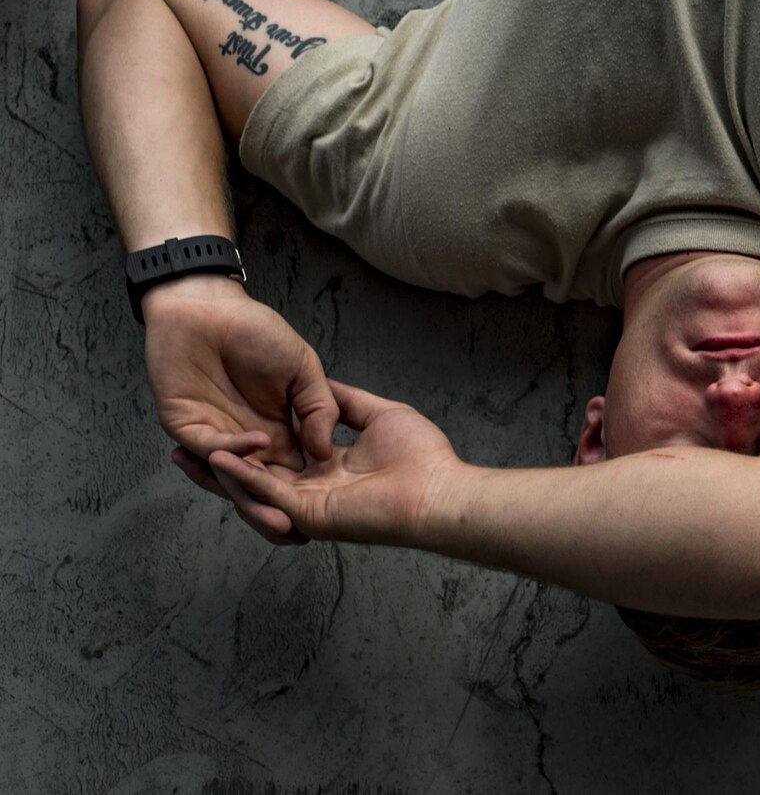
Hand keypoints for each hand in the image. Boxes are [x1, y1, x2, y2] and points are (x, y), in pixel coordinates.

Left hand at [145, 275, 337, 541]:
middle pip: (261, 486)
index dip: (311, 493)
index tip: (337, 510)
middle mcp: (247, 442)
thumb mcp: (304, 369)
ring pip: (232, 477)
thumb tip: (324, 446)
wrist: (210, 307)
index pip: (295, 473)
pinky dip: (235, 450)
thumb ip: (319, 406)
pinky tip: (260, 441)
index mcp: (279, 432)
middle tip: (297, 531)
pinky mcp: (186, 427)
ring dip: (252, 493)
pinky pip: (211, 448)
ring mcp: (215, 436)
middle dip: (277, 510)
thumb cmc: (258, 332)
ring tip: (277, 512)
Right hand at [206, 381, 462, 546]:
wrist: (440, 488)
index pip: (276, 455)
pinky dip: (240, 474)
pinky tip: (216, 453)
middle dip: (215, 463)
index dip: (246, 440)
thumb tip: (324, 387)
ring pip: (250, 487)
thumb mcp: (378, 415)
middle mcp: (310, 489)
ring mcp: (306, 504)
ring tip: (182, 449)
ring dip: (216, 471)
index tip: (217, 416)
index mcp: (325, 468)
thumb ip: (344, 404)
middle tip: (178, 444)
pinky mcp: (308, 512)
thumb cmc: (422, 456)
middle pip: (253, 475)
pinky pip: (266, 492)